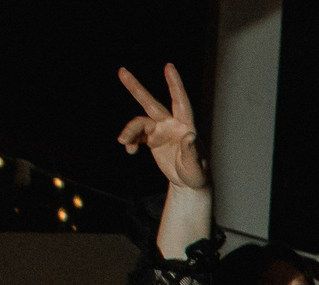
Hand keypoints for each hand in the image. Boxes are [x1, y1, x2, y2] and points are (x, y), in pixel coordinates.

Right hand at [116, 64, 207, 190]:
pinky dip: (130, 141)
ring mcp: (160, 130)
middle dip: (136, 88)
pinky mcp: (151, 139)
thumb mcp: (196, 167)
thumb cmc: (197, 174)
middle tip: (122, 71)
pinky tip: (129, 150)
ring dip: (129, 131)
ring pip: (139, 123)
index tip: (169, 67)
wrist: (187, 183)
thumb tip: (191, 136)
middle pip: (152, 103)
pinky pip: (136, 136)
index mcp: (186, 126)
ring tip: (123, 142)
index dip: (175, 84)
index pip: (181, 102)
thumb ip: (192, 152)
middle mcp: (171, 124)